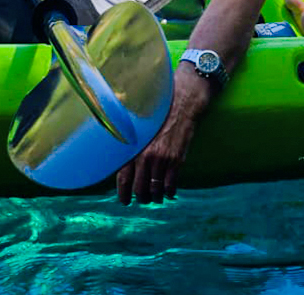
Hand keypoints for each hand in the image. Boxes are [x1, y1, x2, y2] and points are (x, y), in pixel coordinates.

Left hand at [115, 75, 206, 204]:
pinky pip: (170, 186)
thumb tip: (122, 161)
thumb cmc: (159, 112)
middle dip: (141, 197)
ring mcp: (161, 159)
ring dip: (155, 197)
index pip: (122, 179)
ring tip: (157, 197)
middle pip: (139, 189)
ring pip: (154, 190)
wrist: (182, 102)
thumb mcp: (139, 127)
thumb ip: (130, 144)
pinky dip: (169, 193)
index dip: (123, 194)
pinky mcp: (176, 160)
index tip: (125, 201)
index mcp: (132, 148)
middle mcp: (144, 156)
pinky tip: (169, 192)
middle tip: (144, 199)